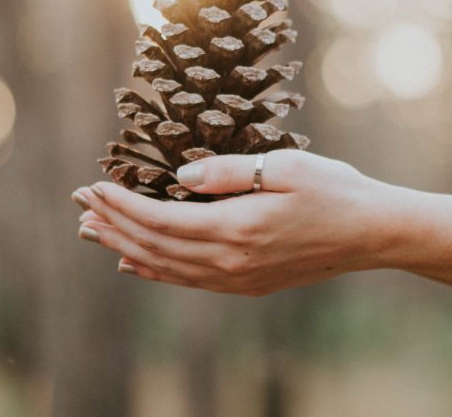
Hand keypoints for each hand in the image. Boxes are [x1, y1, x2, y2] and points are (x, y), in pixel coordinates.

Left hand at [71, 150, 390, 294]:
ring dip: (126, 248)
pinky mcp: (249, 283)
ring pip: (166, 267)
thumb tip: (179, 176)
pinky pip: (189, 281)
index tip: (92, 187)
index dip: (120, 205)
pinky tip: (137, 263)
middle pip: (154, 246)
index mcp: (237, 227)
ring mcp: (239, 278)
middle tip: (79, 206)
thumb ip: (229, 172)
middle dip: (112, 225)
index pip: (160, 219)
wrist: (372, 232)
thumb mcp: (286, 166)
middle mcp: (231, 261)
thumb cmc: (335, 190)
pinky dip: (156, 270)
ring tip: (94, 233)